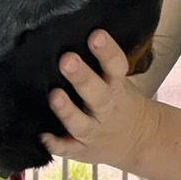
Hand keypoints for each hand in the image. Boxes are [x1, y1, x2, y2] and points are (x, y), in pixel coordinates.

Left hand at [41, 30, 162, 170]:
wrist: (138, 140)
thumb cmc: (118, 99)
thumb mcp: (118, 80)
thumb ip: (98, 62)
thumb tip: (69, 30)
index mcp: (117, 87)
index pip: (116, 66)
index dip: (107, 51)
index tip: (95, 35)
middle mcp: (106, 109)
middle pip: (97, 93)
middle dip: (82, 77)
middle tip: (67, 59)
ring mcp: (94, 131)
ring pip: (80, 122)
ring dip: (66, 110)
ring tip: (54, 95)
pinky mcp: (81, 149)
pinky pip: (67, 148)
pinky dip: (55, 144)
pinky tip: (41, 135)